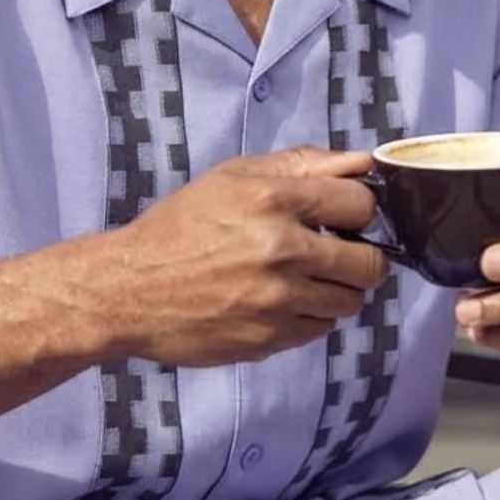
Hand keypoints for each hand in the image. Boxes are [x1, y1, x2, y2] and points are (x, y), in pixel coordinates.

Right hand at [94, 147, 387, 366]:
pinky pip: (320, 329)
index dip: (357, 210)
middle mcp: (284, 250)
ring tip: (300, 280)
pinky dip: (308, 317)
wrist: (129, 289)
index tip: (342, 218)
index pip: (361, 204)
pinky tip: (278, 303)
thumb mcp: (233, 177)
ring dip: (334, 290)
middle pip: (370, 263)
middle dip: (358, 256)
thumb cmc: (179, 226)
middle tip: (332, 254)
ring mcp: (279, 301)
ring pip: (350, 302)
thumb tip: (360, 161)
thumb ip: (300, 165)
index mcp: (274, 199)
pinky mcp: (270, 339)